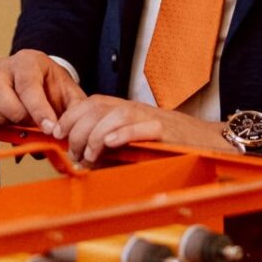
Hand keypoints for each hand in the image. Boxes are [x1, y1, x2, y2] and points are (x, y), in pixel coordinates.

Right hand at [0, 50, 86, 131]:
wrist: (39, 82)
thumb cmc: (52, 89)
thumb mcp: (69, 95)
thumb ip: (73, 112)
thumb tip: (65, 134)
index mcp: (28, 61)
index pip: (28, 83)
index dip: (38, 109)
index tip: (49, 128)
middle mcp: (2, 67)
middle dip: (14, 114)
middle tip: (28, 126)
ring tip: (13, 126)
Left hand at [52, 95, 226, 165]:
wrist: (203, 144)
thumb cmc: (164, 149)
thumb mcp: (128, 148)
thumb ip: (106, 150)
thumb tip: (80, 158)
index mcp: (122, 110)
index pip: (88, 104)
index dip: (70, 117)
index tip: (58, 134)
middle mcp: (133, 109)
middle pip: (96, 107)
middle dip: (78, 130)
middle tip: (76, 153)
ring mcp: (148, 117)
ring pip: (114, 115)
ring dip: (96, 135)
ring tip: (90, 155)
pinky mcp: (164, 130)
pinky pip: (139, 126)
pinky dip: (122, 134)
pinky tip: (110, 145)